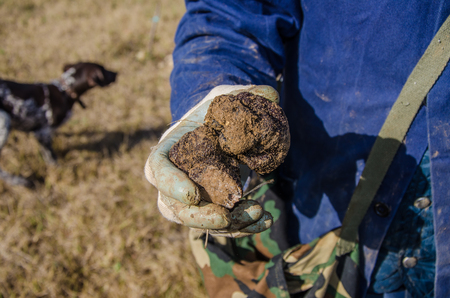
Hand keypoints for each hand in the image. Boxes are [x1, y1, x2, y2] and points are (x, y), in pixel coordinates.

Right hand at [145, 85, 279, 236]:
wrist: (217, 131)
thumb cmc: (214, 114)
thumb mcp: (226, 98)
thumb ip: (244, 94)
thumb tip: (271, 94)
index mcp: (170, 149)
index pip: (158, 169)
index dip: (170, 184)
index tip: (193, 195)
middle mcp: (173, 178)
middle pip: (174, 207)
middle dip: (200, 217)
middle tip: (226, 217)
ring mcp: (189, 198)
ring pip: (199, 222)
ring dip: (228, 225)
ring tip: (259, 212)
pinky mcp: (208, 208)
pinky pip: (220, 226)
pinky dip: (242, 227)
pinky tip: (266, 220)